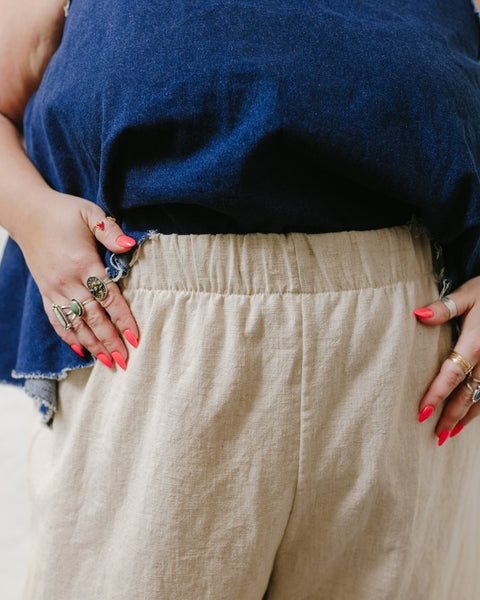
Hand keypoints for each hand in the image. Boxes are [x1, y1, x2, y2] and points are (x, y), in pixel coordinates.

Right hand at [15, 189, 139, 368]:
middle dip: (110, 341)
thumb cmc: (64, 212)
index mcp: (83, 262)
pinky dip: (68, 336)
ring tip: (108, 363)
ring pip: (75, 323)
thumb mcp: (90, 213)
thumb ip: (111, 231)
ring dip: (92, 345)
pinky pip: (56, 319)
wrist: (27, 213)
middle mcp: (68, 281)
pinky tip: (80, 351)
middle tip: (125, 361)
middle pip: (93, 317)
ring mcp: (54, 289)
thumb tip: (131, 246)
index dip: (123, 319)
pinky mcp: (45, 292)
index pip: (108, 297)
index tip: (135, 338)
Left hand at [414, 276, 479, 444]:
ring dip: (466, 417)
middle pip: (468, 395)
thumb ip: (444, 308)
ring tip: (449, 434)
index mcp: (476, 343)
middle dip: (451, 417)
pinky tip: (470, 416)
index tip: (422, 413)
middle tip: (435, 436)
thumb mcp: (468, 294)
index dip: (436, 395)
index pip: (451, 375)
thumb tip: (417, 315)